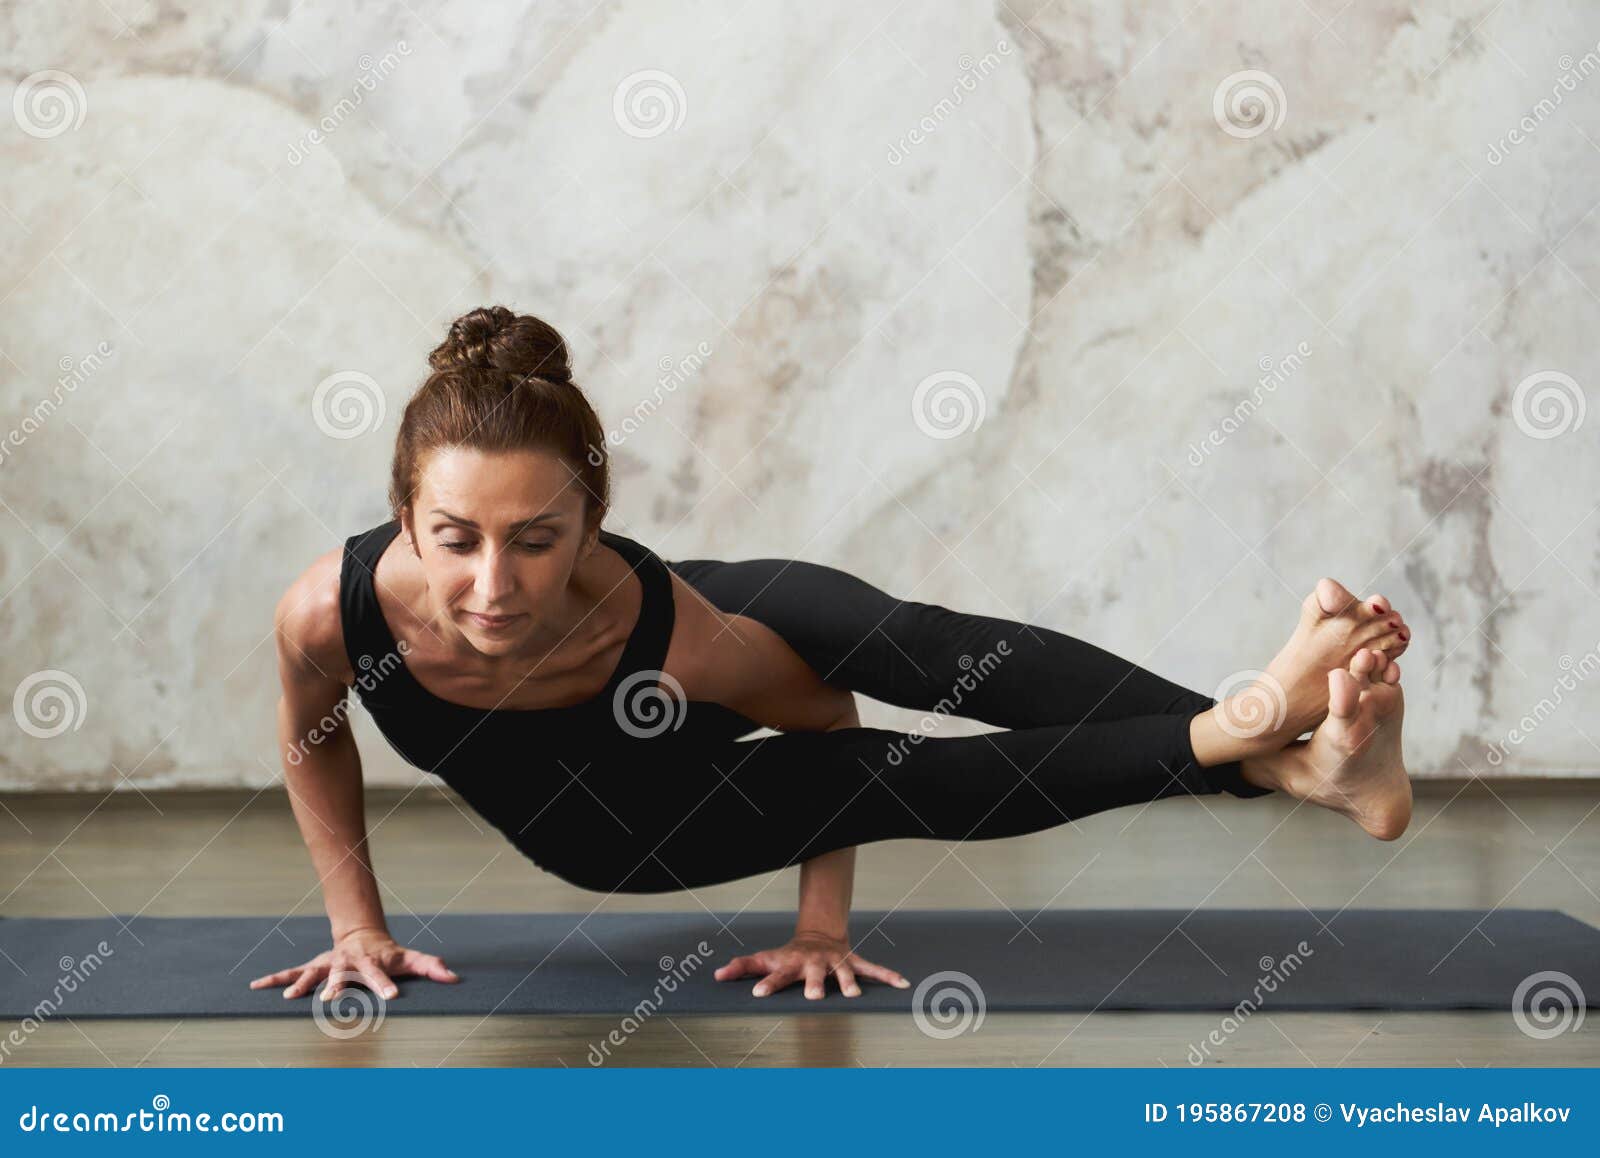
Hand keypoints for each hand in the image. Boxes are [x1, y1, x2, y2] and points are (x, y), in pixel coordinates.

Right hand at [247, 926, 458, 1000]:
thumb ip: (431, 967)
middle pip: (344, 974)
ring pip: (314, 973)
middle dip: (337, 986)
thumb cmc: (390, 953)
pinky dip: (275, 979)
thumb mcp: (412, 959)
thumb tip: (454, 978)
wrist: (364, 936)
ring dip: (302, 983)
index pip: (381, 975)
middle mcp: (348, 963)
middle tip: (331, 1000)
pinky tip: (256, 986)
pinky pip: (292, 972)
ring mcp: (329, 964)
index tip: (392, 997)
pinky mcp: (314, 967)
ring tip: (290, 996)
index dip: (386, 986)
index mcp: (372, 963)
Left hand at [713, 930, 910, 999]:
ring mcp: (836, 962)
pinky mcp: (854, 962)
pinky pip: (872, 969)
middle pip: (813, 973)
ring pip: (844, 972)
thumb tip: (717, 975)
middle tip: (812, 996)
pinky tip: (901, 983)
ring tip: (852, 995)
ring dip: (848, 983)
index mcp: (792, 963)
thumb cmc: (790, 954)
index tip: (757, 994)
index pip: (777, 974)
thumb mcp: (767, 957)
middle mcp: (815, 962)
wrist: (820, 934)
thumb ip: (743, 966)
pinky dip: (887, 975)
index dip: (767, 984)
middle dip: (814, 984)